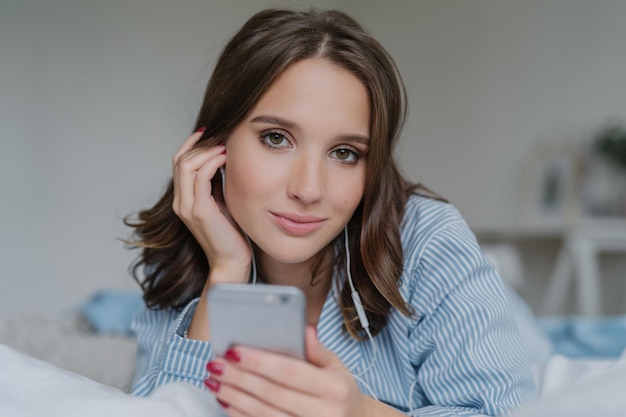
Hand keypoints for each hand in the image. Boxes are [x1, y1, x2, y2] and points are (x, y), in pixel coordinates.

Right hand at [172, 129, 250, 284]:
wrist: (232, 262)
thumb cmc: (232, 234)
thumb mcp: (223, 202)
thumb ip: (217, 184)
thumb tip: (224, 159)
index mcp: (184, 200)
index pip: (179, 163)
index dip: (192, 144)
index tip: (210, 133)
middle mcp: (181, 202)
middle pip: (179, 159)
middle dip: (199, 143)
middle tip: (220, 134)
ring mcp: (187, 207)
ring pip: (187, 165)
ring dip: (206, 150)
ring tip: (225, 144)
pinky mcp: (200, 211)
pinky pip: (200, 177)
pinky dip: (212, 162)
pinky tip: (226, 157)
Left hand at [204, 326, 371, 416]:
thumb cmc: (340, 391)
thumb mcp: (337, 367)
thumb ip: (318, 350)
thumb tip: (304, 329)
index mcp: (335, 389)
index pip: (290, 372)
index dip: (260, 361)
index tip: (234, 350)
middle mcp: (324, 414)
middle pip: (272, 394)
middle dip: (239, 378)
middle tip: (215, 364)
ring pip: (264, 414)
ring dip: (234, 397)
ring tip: (214, 380)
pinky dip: (241, 415)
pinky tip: (226, 401)